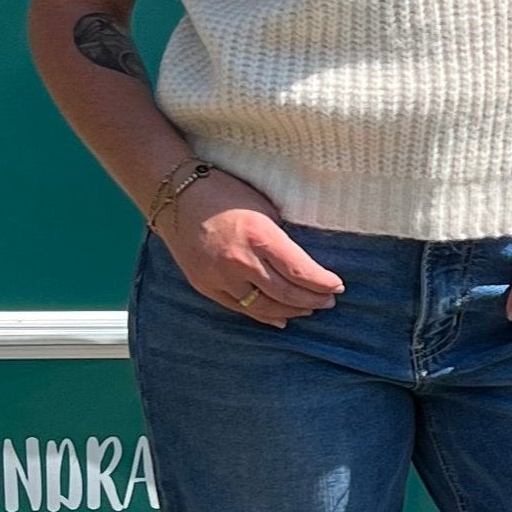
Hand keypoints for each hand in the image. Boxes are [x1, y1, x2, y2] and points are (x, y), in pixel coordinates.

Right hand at [153, 167, 344, 325]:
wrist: (174, 195)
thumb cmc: (223, 193)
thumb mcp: (263, 207)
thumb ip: (281, 238)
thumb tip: (304, 264)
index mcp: (258, 235)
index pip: (299, 270)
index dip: (322, 283)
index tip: (337, 286)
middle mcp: (239, 261)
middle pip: (285, 293)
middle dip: (312, 300)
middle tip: (329, 301)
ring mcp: (219, 277)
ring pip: (263, 307)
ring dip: (290, 311)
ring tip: (308, 309)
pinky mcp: (205, 286)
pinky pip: (239, 309)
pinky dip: (263, 316)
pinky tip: (279, 318)